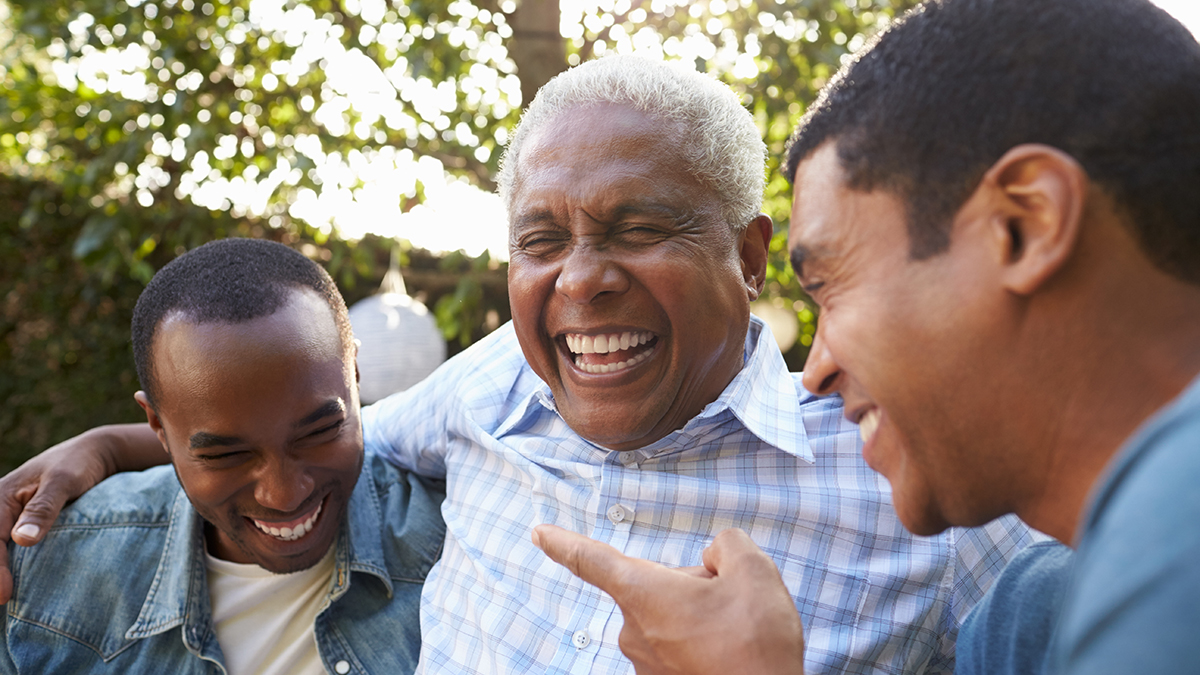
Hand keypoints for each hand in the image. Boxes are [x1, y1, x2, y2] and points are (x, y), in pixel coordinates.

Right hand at [0, 423, 162, 602]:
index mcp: (0, 497)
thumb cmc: (78, 464)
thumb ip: (44, 507)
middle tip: (3, 600)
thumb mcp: (64, 481)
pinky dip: (7, 567)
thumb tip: (22, 540)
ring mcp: (7, 520)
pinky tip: (13, 586)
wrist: (95, 455)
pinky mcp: (20, 528)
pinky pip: (7, 549)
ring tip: (5, 599)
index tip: (5, 593)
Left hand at [532, 526, 805, 674]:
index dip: (563, 542)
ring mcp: (646, 663)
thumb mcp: (753, 571)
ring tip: (734, 635)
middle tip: (730, 604)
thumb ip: (727, 545)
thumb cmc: (756, 645)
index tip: (539, 534)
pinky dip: (702, 643)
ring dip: (699, 616)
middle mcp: (633, 631)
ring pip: (670, 617)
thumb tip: (716, 555)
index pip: (591, 559)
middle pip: (657, 585)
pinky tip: (728, 652)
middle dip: (692, 585)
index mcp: (643, 594)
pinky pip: (678, 647)